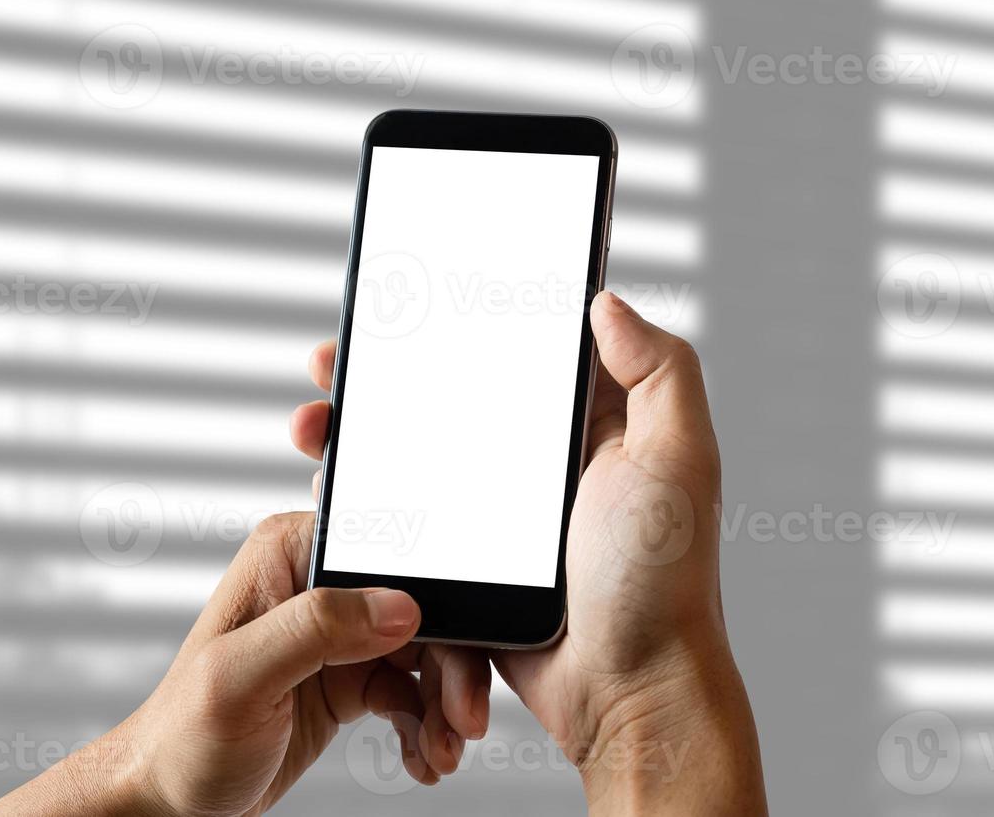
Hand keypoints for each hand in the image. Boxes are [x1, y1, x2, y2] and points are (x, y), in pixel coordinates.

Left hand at [0, 501, 490, 815]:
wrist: (171, 801)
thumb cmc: (180, 737)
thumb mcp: (238, 678)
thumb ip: (315, 629)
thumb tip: (400, 606)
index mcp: (292, 554)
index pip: (392, 558)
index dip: (438, 605)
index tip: (459, 658)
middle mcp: (323, 584)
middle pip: (422, 609)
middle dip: (452, 669)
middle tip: (463, 721)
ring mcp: (340, 631)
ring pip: (428, 653)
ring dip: (445, 704)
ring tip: (443, 750)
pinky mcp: (353, 674)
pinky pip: (414, 691)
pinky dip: (428, 725)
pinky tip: (423, 755)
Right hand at [290, 291, 766, 813]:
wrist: (628, 692)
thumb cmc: (662, 581)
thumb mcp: (678, 459)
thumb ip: (660, 372)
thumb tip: (606, 301)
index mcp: (594, 428)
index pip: (519, 355)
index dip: (461, 324)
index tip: (403, 304)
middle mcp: (547, 466)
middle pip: (452, 402)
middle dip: (387, 379)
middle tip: (331, 367)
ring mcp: (504, 519)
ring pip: (420, 461)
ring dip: (363, 439)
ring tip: (315, 425)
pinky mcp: (473, 568)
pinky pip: (412, 529)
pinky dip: (370, 510)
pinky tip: (331, 494)